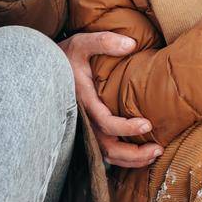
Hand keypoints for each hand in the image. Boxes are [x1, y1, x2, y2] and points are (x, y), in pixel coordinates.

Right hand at [59, 31, 161, 167]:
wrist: (43, 69)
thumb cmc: (65, 55)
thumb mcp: (82, 43)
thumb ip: (104, 41)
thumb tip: (130, 44)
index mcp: (84, 101)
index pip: (106, 123)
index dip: (126, 128)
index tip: (147, 124)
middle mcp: (83, 120)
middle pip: (107, 148)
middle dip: (133, 154)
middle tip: (158, 149)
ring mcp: (84, 128)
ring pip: (106, 154)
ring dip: (130, 160)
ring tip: (153, 155)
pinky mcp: (87, 130)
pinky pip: (103, 151)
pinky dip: (121, 158)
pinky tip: (139, 155)